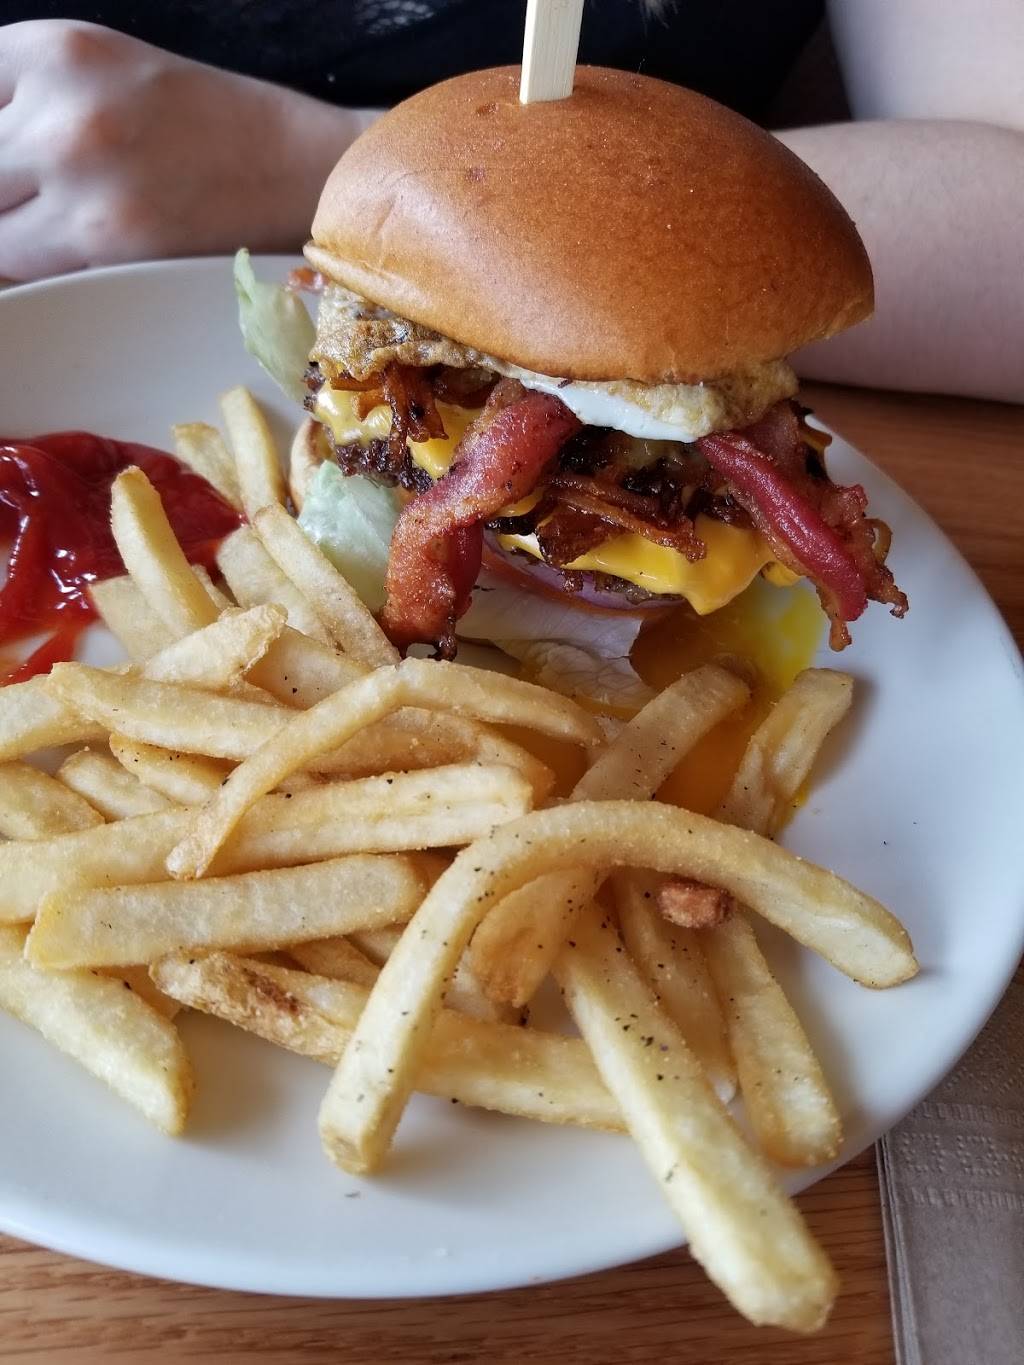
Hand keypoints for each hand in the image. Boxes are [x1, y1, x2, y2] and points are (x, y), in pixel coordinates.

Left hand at [0, 20, 374, 280]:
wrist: (303, 171)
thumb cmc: (214, 132)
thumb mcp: (108, 80)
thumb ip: (31, 107)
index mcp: (55, 48)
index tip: (16, 179)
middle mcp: (60, 103)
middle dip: (6, 199)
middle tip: (47, 213)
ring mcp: (81, 172)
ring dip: (16, 240)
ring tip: (67, 239)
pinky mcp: (105, 239)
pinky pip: (20, 270)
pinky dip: (33, 276)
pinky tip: (73, 266)